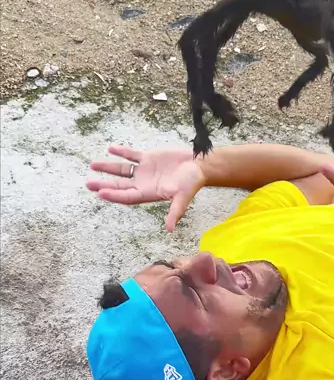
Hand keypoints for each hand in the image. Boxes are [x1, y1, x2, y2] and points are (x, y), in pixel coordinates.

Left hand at [86, 145, 205, 231]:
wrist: (199, 165)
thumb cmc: (192, 183)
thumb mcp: (183, 198)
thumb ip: (175, 212)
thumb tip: (170, 230)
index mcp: (149, 194)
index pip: (127, 196)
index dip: (114, 195)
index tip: (100, 192)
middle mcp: (144, 183)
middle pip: (120, 185)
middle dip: (104, 184)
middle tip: (88, 184)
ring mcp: (145, 171)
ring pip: (122, 170)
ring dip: (108, 168)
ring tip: (93, 165)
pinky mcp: (148, 158)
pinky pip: (132, 155)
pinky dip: (121, 152)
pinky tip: (110, 149)